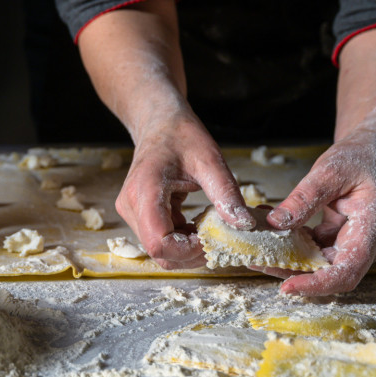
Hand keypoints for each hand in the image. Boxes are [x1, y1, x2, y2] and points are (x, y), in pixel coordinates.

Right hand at [118, 106, 254, 268]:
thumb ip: (226, 194)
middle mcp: (131, 206)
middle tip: (218, 239)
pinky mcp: (138, 214)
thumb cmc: (181, 136)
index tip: (212, 241)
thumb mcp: (210, 160)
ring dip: (187, 249)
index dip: (187, 251)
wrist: (159, 123)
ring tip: (209, 230)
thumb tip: (243, 225)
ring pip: (159, 250)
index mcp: (145, 191)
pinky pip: (160, 239)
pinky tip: (198, 226)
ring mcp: (132, 212)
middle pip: (159, 252)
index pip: (159, 242)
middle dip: (191, 253)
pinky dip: (182, 240)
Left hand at [264, 131, 375, 295]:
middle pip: (326, 272)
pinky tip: (269, 225)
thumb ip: (304, 198)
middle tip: (255, 259)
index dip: (316, 285)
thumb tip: (276, 223)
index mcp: (371, 232)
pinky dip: (289, 241)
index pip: (346, 273)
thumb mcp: (330, 172)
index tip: (286, 287)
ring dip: (285, 256)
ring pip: (315, 262)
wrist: (375, 151)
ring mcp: (350, 243)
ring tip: (255, 242)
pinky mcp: (337, 238)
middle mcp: (364, 245)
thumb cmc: (362, 158)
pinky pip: (311, 248)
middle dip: (289, 271)